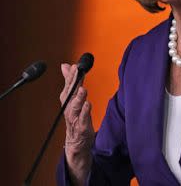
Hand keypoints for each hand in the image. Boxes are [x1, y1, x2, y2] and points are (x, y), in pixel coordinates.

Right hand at [60, 63, 93, 184]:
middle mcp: (69, 108)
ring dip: (78, 98)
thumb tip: (65, 65)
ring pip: (75, 107)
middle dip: (73, 83)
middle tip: (77, 72)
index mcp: (67, 101)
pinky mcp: (81, 128)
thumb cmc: (76, 117)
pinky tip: (88, 104)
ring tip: (83, 89)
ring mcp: (74, 119)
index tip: (74, 65)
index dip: (71, 75)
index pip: (68, 85)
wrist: (76, 143)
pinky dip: (85, 112)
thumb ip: (71, 82)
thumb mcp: (73, 98)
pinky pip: (83, 120)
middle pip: (70, 94)